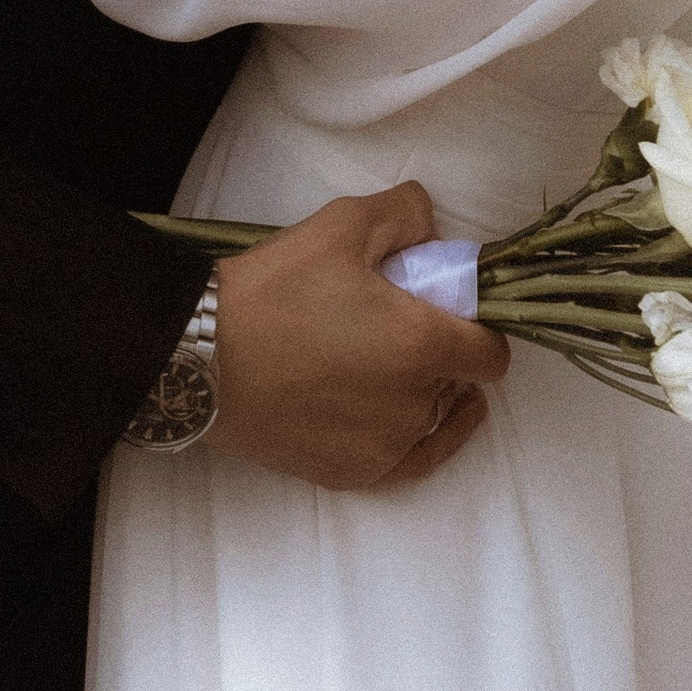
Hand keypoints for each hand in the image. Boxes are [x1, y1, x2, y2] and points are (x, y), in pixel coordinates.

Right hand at [212, 184, 507, 489]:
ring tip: (383, 365)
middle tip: (399, 326)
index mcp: (422, 345)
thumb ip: (406, 214)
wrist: (201, 359)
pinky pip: (409, 460)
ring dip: (423, 393)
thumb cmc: (274, 289)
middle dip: (442, 353)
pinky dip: (417, 437)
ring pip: (431, 419)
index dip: (480, 328)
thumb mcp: (344, 223)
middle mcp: (413, 406)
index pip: (490, 352)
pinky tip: (419, 420)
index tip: (455, 312)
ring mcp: (383, 447)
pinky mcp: (350, 475)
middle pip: (457, 382)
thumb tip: (432, 228)